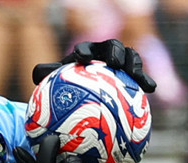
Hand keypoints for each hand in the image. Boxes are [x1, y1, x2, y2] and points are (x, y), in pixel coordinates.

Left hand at [32, 39, 156, 92]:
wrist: (92, 92)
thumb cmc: (74, 85)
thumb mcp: (60, 82)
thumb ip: (50, 75)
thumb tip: (36, 74)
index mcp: (88, 53)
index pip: (87, 48)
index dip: (85, 50)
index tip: (81, 57)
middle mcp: (106, 54)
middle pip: (112, 47)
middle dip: (113, 52)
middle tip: (112, 62)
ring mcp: (122, 64)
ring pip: (131, 57)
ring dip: (133, 63)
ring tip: (134, 73)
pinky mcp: (134, 75)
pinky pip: (141, 76)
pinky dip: (147, 80)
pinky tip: (151, 89)